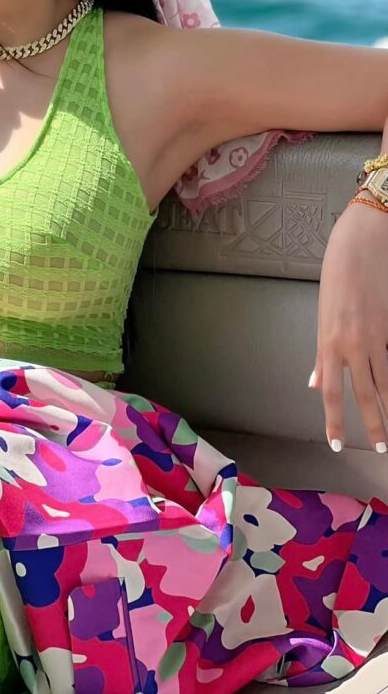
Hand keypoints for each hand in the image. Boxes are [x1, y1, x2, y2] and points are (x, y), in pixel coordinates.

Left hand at [310, 200, 387, 452]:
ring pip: (385, 382)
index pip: (329, 392)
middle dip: (372, 424)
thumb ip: (321, 354)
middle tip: (381, 449)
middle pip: (364, 395)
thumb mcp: (322, 316)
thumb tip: (313, 381)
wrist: (361, 245)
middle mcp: (352, 344)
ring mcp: (376, 338)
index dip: (334, 420)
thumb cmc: (337, 276)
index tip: (338, 444)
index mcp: (328, 342)